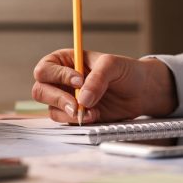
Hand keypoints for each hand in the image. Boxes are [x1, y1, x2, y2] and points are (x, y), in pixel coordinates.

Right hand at [32, 49, 176, 123]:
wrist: (141, 91)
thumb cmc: (126, 71)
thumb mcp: (113, 65)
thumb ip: (97, 78)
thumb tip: (82, 99)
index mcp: (65, 61)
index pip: (45, 69)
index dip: (58, 76)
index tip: (79, 80)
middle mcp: (61, 80)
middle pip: (41, 91)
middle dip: (57, 98)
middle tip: (76, 104)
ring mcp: (67, 99)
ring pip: (52, 109)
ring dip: (69, 112)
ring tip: (91, 111)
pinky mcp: (76, 115)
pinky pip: (66, 122)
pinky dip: (78, 121)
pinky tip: (95, 116)